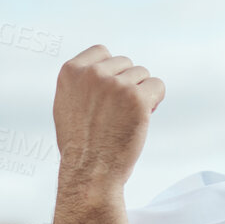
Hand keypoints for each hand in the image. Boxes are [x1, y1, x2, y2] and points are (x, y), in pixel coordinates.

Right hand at [53, 44, 165, 195]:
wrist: (90, 171)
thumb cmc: (79, 145)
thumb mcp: (66, 104)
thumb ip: (81, 83)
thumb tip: (101, 68)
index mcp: (71, 71)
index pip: (102, 52)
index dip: (111, 71)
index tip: (109, 93)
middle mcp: (92, 74)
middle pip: (125, 63)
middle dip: (127, 83)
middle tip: (118, 112)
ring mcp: (115, 85)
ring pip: (142, 74)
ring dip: (141, 94)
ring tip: (126, 118)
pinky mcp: (137, 98)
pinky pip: (158, 86)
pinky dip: (155, 100)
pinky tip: (143, 117)